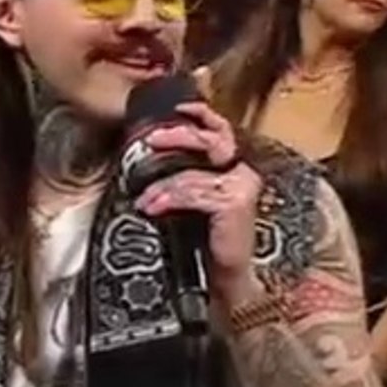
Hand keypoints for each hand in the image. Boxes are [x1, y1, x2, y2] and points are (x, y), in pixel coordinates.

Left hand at [133, 102, 262, 287]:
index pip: (217, 130)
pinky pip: (195, 191)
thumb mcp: (189, 201)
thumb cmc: (204, 241)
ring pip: (194, 171)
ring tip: (144, 196)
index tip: (177, 108)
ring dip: (163, 183)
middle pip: (211, 137)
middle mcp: (241, 172)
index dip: (198, 114)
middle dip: (178, 134)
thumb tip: (146, 158)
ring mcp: (241, 187)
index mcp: (231, 167)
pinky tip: (153, 207)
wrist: (222, 279)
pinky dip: (169, 198)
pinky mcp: (235, 203)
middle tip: (152, 139)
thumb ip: (179, 178)